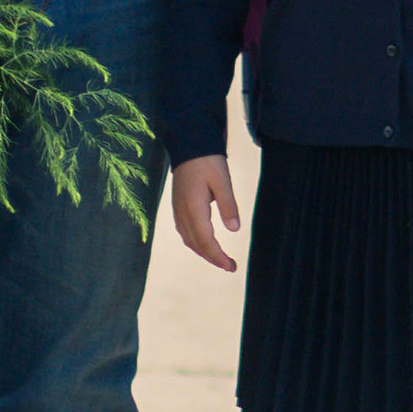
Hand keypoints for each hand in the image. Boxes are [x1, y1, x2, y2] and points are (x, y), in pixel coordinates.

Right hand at [172, 154, 242, 271]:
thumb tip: (235, 229)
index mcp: (194, 208)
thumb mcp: (223, 181)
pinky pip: (185, 232)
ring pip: (189, 240)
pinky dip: (195, 243)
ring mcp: (177, 210)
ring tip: (220, 258)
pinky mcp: (178, 206)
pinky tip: (204, 244)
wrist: (189, 145)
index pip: (206, 240)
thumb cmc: (208, 161)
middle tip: (230, 266)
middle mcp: (182, 212)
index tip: (231, 266)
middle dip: (213, 258)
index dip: (218, 256)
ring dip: (203, 252)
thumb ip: (228, 205)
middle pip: (196, 244)